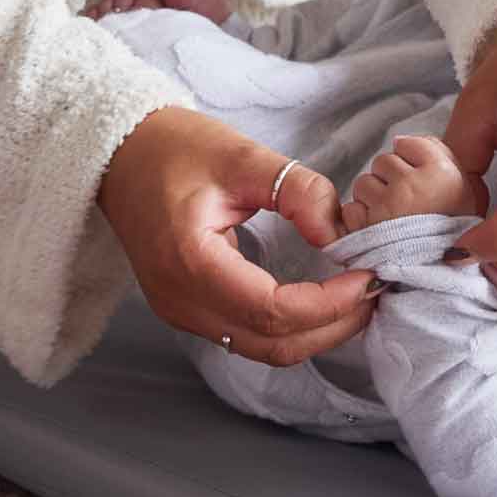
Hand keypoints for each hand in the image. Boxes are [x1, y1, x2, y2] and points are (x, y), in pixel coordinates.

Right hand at [97, 105, 378, 366]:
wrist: (120, 155)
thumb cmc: (176, 148)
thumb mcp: (242, 156)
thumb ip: (297, 191)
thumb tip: (339, 231)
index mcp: (191, 262)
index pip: (272, 310)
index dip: (329, 303)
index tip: (369, 275)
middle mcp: (181, 302)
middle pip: (272, 344)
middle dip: (332, 325)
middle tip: (376, 289)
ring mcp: (181, 312)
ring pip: (261, 347)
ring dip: (315, 331)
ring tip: (357, 295)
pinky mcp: (188, 308)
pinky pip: (247, 334)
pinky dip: (290, 325)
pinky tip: (321, 298)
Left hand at [341, 132, 487, 233]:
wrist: (440, 280)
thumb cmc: (455, 233)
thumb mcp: (468, 190)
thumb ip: (442, 156)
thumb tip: (403, 142)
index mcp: (440, 172)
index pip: (408, 143)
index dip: (412, 160)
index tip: (421, 179)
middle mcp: (411, 184)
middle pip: (383, 161)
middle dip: (390, 178)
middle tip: (406, 202)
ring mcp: (385, 206)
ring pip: (363, 183)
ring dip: (372, 197)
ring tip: (391, 217)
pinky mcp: (364, 228)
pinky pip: (350, 209)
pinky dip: (359, 219)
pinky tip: (378, 229)